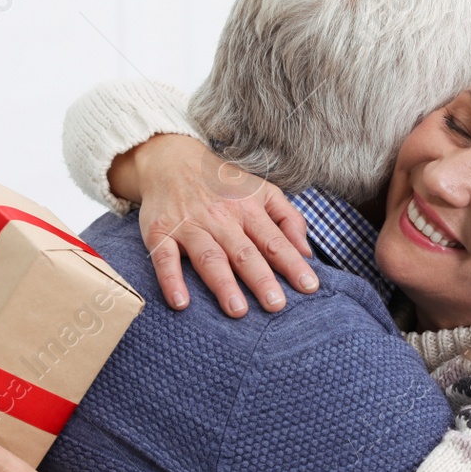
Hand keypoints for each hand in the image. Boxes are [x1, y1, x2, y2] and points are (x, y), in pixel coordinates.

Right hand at [111, 133, 317, 315]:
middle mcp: (220, 218)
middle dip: (261, 279)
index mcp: (248, 209)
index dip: (292, 264)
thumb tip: (306, 252)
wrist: (172, 160)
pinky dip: (171, 280)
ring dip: (223, 284)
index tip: (309, 287)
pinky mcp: (160, 233)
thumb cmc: (223, 184)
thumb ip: (288, 219)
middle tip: (276, 305)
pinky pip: (165, 258)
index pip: (274, 241)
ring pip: (209, 257)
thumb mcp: (262, 191)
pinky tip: (180, 303)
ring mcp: (189, 226)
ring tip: (238, 310)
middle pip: (244, 252)